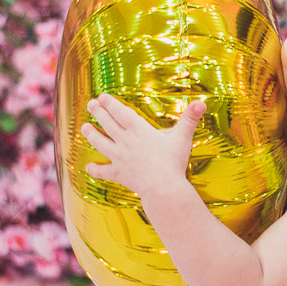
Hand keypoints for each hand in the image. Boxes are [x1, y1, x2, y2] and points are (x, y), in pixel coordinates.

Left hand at [80, 93, 206, 200]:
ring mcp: (119, 158)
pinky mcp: (119, 174)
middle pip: (107, 124)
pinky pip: (103, 172)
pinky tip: (89, 167)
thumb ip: (190, 118)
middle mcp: (125, 141)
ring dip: (91, 134)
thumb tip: (202, 102)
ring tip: (84, 127)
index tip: (102, 97)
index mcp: (139, 130)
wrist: (163, 188)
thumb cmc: (173, 162)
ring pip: (100, 143)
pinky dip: (95, 170)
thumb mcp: (183, 137)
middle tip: (90, 104)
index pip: (120, 112)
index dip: (110, 103)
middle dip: (98, 112)